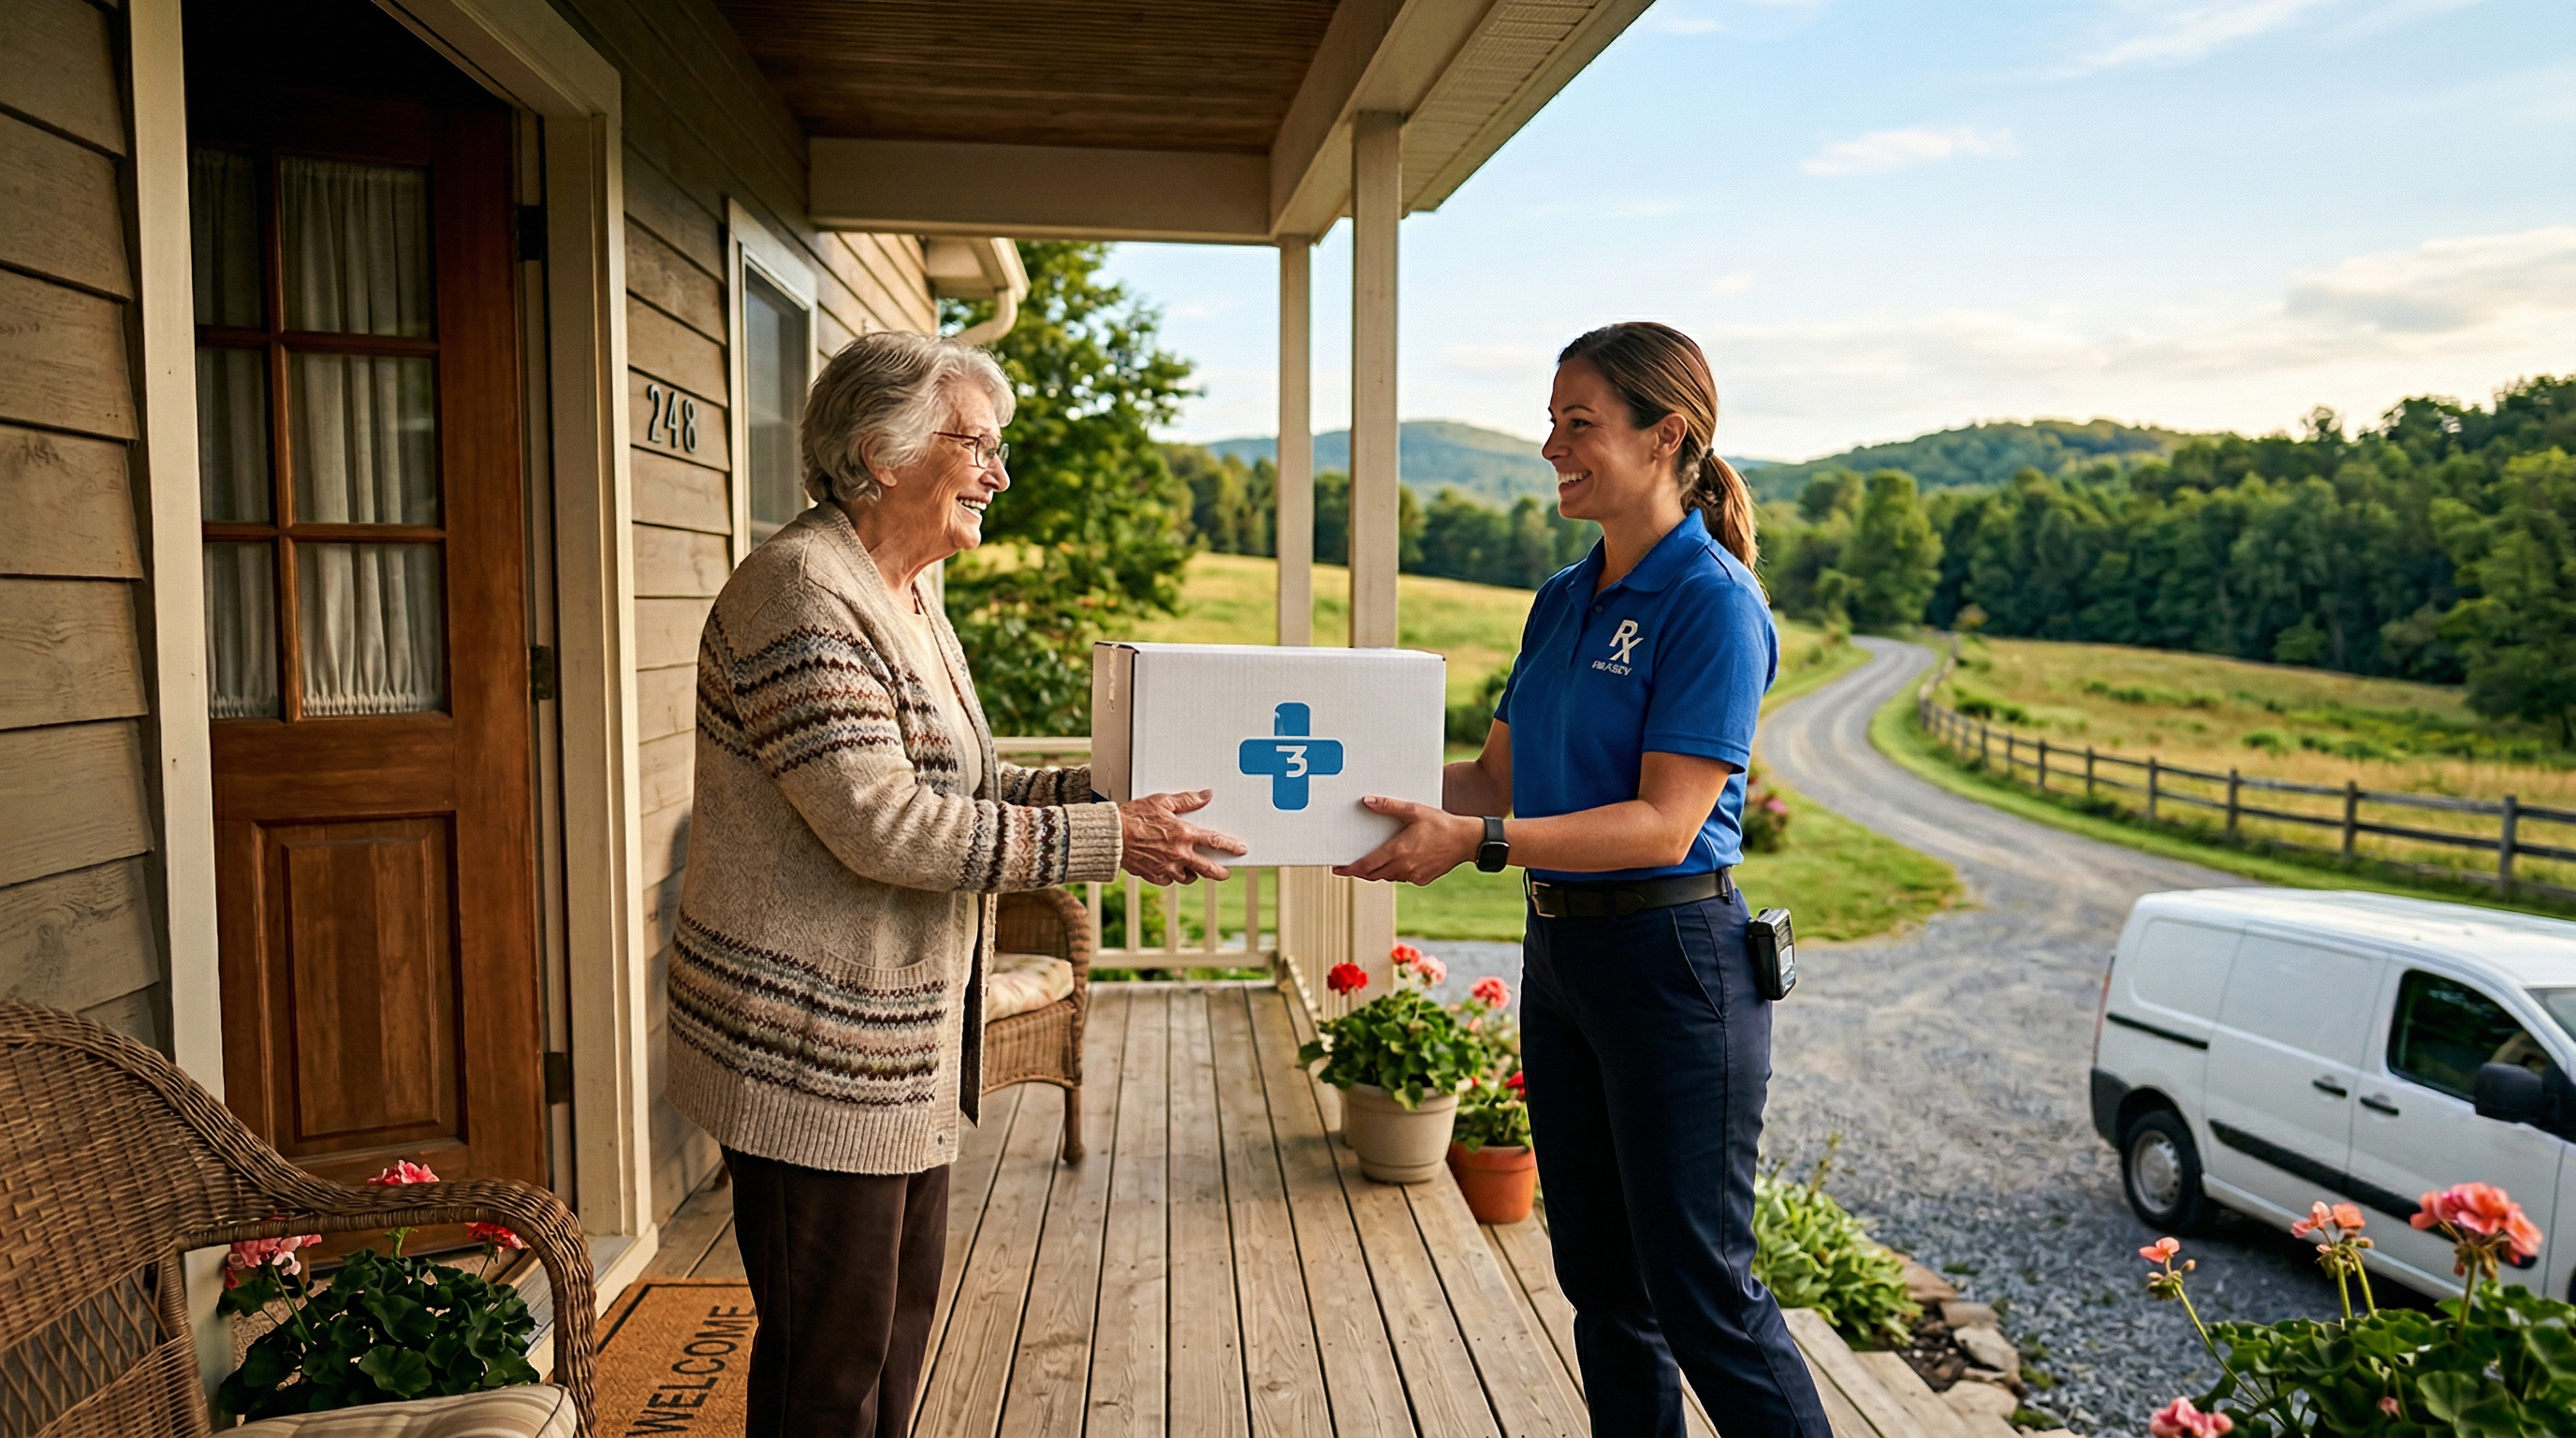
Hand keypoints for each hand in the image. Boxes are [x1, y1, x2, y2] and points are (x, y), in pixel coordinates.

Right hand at [1117, 790, 1245, 884]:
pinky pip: (1170, 880)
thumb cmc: (1134, 817)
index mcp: (1184, 835)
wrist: (1111, 836)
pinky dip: (1173, 876)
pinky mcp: (1154, 876)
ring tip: (1195, 868)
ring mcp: (1167, 868)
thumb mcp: (1162, 802)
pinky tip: (1171, 868)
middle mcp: (1179, 854)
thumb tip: (1206, 795)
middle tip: (1226, 872)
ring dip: (1195, 874)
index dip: (1232, 847)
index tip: (1241, 850)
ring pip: (1190, 878)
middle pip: (1209, 869)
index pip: (1216, 842)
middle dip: (1221, 872)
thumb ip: (1187, 800)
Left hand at [1332, 796, 1480, 884]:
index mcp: (1398, 852)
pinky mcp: (1422, 880)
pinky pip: (1402, 877)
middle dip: (1360, 871)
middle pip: (1373, 874)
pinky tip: (1396, 860)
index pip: (1366, 866)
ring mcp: (1413, 876)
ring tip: (1372, 859)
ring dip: (1377, 871)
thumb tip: (1366, 801)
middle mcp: (1403, 867)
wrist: (1466, 840)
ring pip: (1387, 877)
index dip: (1349, 869)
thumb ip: (1388, 806)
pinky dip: (1395, 871)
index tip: (1337, 869)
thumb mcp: (1414, 810)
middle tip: (1348, 866)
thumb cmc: (1440, 823)